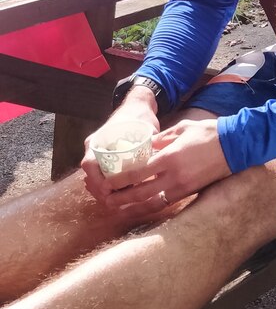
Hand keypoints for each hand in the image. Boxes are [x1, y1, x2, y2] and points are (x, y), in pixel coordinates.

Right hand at [81, 87, 159, 202]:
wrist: (137, 106)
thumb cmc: (139, 117)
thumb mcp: (144, 130)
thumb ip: (147, 144)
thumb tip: (154, 164)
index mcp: (98, 140)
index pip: (89, 164)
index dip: (97, 181)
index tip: (109, 192)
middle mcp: (94, 148)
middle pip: (90, 175)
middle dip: (101, 191)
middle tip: (115, 202)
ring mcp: (98, 153)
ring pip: (95, 178)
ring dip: (104, 190)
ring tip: (118, 202)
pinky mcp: (105, 158)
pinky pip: (101, 175)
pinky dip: (108, 185)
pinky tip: (120, 194)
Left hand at [100, 117, 231, 213]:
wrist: (235, 146)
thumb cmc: (209, 133)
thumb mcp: (182, 129)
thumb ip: (161, 139)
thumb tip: (143, 146)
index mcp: (170, 157)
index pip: (137, 173)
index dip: (119, 180)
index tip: (107, 182)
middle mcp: (174, 176)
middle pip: (141, 193)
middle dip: (121, 198)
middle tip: (106, 200)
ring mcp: (183, 187)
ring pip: (152, 203)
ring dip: (134, 207)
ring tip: (120, 208)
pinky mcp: (190, 192)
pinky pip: (166, 202)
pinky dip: (152, 206)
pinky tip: (142, 206)